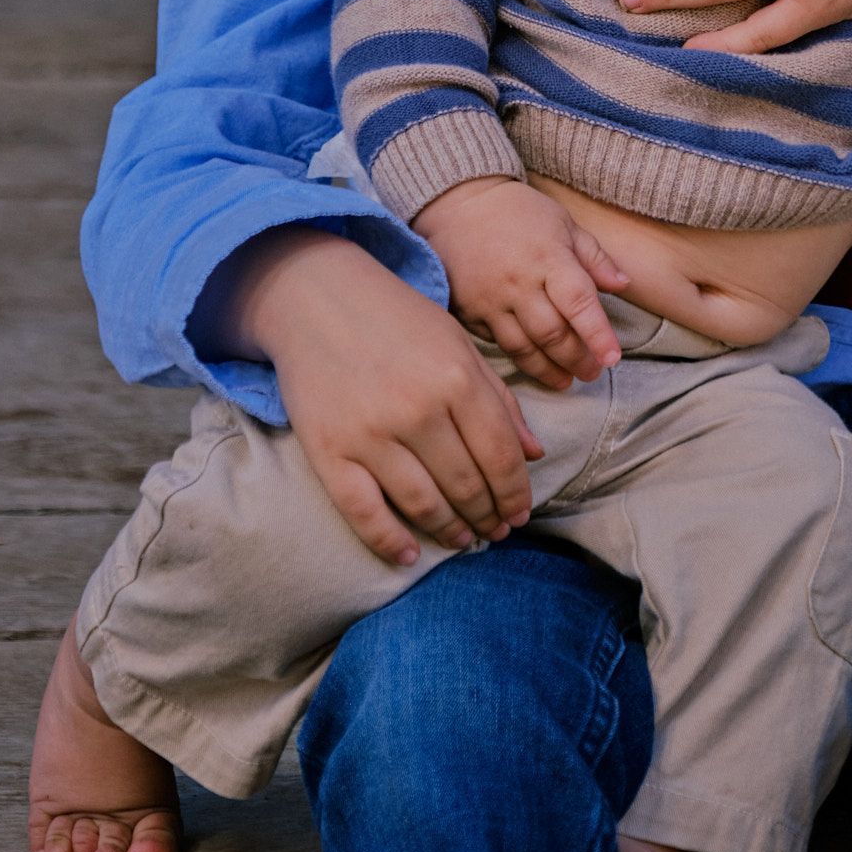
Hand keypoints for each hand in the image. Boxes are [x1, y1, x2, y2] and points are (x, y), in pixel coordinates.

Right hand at [234, 230, 542, 564]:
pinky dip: (389, 540)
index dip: (515, 493)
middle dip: (488, 515)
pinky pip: (364, 511)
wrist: (316, 297)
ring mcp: (371, 434)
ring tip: (465, 539)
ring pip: (424, 504)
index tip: (520, 513)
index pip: (500, 456)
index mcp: (457, 378)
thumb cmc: (397, 319)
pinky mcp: (330, 452)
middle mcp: (418, 410)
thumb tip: (535, 455)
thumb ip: (499, 399)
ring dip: (451, 530)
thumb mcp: (459, 345)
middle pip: (466, 484)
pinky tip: (409, 554)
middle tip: (496, 531)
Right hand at [415, 177, 629, 389]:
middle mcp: (519, 282)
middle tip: (593, 372)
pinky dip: (519, 359)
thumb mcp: (563, 223)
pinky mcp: (469, 312)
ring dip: (549, 370)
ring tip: (567, 380)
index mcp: (548, 257)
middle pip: (553, 334)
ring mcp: (490, 300)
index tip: (612, 358)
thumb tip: (624, 285)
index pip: (579, 302)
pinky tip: (535, 365)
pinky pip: (497, 344)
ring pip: (524, 348)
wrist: (457, 204)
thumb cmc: (518, 211)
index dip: (598, 334)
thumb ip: (594, 257)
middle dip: (577, 359)